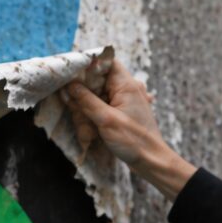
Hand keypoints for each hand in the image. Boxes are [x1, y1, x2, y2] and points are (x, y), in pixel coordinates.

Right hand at [61, 58, 196, 199]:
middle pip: (101, 77)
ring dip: (89, 102)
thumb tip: (69, 85)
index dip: (88, 63)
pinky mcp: (124, 110)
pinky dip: (96, 110)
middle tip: (70, 97)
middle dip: (84, 88)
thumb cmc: (133, 140)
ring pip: (101, 92)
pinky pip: (106, 103)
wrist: (151, 161)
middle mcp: (128, 88)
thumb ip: (86, 100)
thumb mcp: (106, 120)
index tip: (71, 71)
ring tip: (80, 113)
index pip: (107, 61)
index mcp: (127, 84)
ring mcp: (127, 99)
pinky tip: (89, 122)